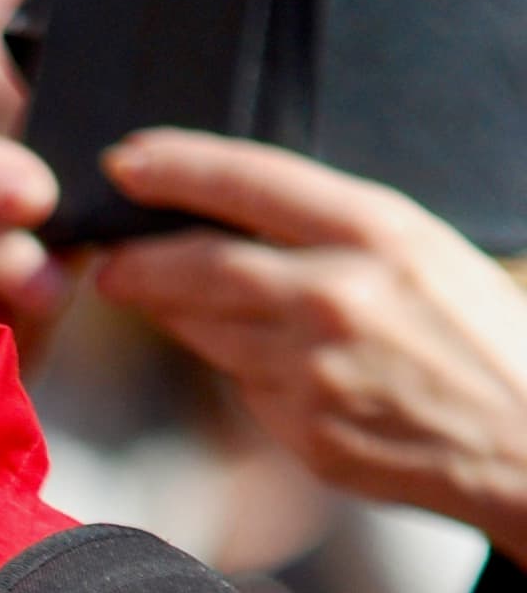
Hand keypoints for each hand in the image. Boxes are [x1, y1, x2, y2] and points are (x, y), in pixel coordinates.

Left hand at [94, 131, 526, 552]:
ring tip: (151, 296)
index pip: (250, 183)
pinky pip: (244, 388)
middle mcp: (335, 296)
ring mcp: (312, 370)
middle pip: (201, 266)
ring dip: (172, 313)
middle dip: (139, 260)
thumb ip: (337, 236)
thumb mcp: (424, 251)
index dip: (177, 168)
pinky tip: (248, 358)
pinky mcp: (302, 430)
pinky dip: (235, 367)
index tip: (126, 162)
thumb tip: (245, 227)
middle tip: (109, 256)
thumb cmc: (484, 337)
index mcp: (375, 232)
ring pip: (208, 331)